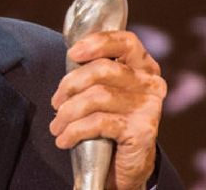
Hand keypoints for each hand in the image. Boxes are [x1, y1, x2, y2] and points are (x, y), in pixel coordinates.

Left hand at [49, 31, 166, 189]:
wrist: (127, 164)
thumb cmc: (109, 119)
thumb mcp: (103, 90)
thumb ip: (92, 70)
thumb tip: (70, 55)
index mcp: (143, 67)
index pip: (125, 42)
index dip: (97, 43)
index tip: (72, 53)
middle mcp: (150, 83)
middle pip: (103, 70)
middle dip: (70, 84)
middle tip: (55, 102)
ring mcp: (149, 106)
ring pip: (97, 97)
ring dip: (68, 112)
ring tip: (56, 126)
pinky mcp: (142, 130)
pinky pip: (98, 123)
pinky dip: (74, 130)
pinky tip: (64, 139)